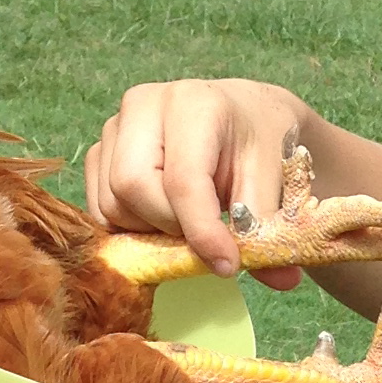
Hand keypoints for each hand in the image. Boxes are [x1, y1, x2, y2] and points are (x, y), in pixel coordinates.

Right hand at [85, 78, 308, 285]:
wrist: (241, 120)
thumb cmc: (256, 144)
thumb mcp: (272, 180)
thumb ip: (268, 228)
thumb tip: (282, 279)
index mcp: (193, 103)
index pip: (182, 179)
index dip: (201, 231)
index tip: (226, 265)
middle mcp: (143, 105)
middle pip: (133, 188)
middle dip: (169, 228)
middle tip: (203, 236)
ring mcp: (114, 126)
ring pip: (112, 203)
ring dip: (148, 231)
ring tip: (185, 223)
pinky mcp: (99, 151)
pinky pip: (100, 209)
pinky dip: (129, 229)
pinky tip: (162, 220)